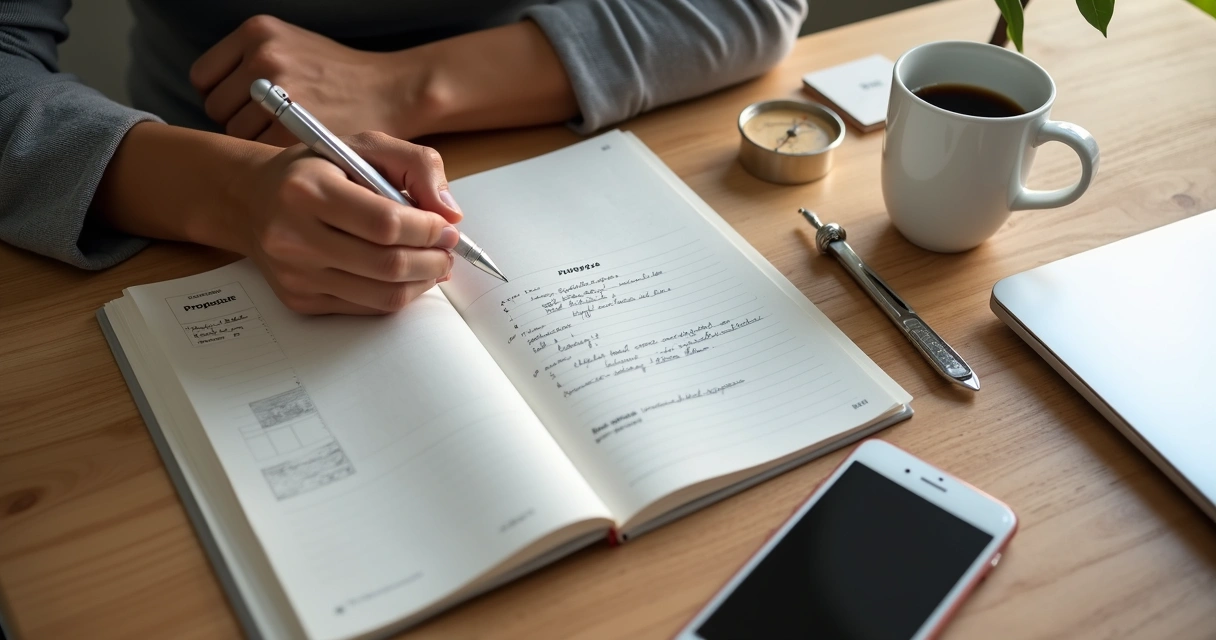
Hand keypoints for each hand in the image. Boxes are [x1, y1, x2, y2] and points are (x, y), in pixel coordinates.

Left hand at [189, 15, 420, 145]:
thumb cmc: (343, 77)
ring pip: (233, 131)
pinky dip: (271, 154)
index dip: (224, 97)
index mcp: (258, 32)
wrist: (392, 91)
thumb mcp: (294, 45)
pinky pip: (255, 149)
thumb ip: (252, 60)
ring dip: (254, 140)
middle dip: (238, 120)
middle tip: (270, 126)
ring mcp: (276, 91)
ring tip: (285, 137)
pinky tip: (293, 148)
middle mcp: (262, 55)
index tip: (247, 108)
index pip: (204, 77)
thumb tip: (214, 92)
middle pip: (215, 107)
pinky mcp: (289, 126)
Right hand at [227, 131, 463, 314]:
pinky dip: (397, 294)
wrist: (253, 200)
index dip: (428, 230)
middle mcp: (294, 236)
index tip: (448, 227)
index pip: (385, 223)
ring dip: (422, 281)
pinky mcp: (299, 299)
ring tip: (434, 262)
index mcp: (307, 189)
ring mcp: (294, 274)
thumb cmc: (315, 170)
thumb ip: (416, 165)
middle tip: (449, 249)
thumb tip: (449, 211)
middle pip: (387, 264)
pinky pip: (366, 308)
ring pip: (382, 294)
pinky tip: (405, 274)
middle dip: (433, 259)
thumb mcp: (364, 147)